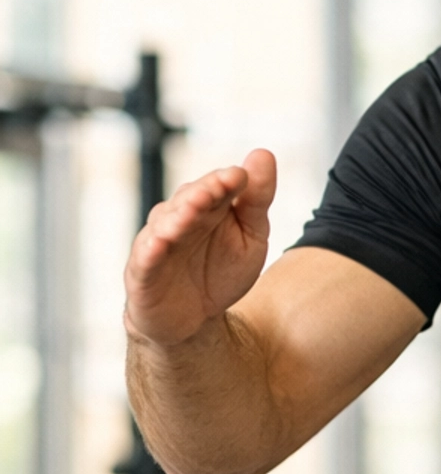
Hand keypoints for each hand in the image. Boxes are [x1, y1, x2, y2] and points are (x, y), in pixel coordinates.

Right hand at [123, 150, 275, 347]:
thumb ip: (256, 200)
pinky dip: (152, 248)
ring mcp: (158, 242)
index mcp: (206, 206)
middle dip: (203, 192)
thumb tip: (264, 154)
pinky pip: (146, 257)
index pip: (215, 187)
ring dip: (180, 215)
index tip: (241, 176)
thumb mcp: (250, 237)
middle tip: (219, 185)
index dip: (225, 181)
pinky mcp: (143, 270)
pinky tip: (161, 241)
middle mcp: (179, 218)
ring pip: (167, 223)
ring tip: (194, 208)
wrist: (193, 320)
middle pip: (189, 200)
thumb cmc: (220, 272)